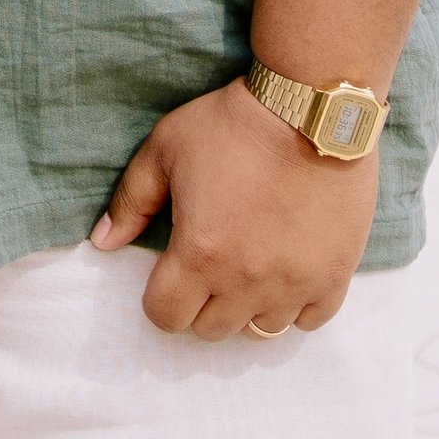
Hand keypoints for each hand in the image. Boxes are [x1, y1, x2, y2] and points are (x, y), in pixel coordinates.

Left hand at [89, 78, 379, 338]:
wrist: (312, 109)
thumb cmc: (231, 125)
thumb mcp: (164, 150)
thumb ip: (131, 202)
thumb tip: (102, 243)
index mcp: (200, 254)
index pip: (166, 316)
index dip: (161, 297)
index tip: (170, 271)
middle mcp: (247, 281)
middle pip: (211, 329)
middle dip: (201, 302)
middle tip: (210, 263)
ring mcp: (295, 283)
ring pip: (260, 330)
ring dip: (247, 305)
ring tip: (249, 266)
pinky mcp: (335, 275)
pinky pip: (310, 320)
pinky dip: (295, 305)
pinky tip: (286, 271)